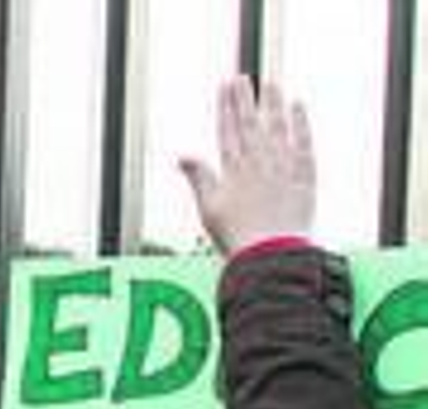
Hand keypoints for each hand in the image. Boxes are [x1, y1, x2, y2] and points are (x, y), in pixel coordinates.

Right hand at [179, 76, 313, 253]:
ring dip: (273, 103)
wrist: (271, 252)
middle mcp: (259, 161)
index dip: (226, 106)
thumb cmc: (237, 236)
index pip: (229, 129)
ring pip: (277, 126)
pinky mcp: (304, 174)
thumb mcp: (208, 209)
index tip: (225, 86)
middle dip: (246, 98)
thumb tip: (183, 155)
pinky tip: (298, 107)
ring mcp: (283, 165)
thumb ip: (198, 177)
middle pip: (251, 122)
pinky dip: (300, 122)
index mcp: (234, 169)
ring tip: (271, 83)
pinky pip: (303, 141)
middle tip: (243, 77)